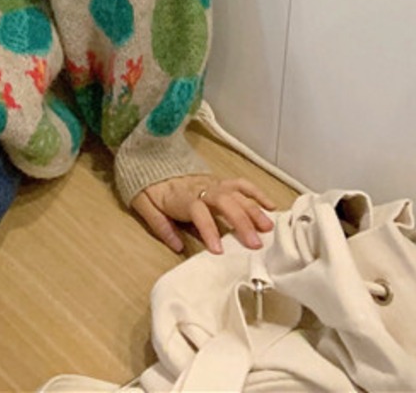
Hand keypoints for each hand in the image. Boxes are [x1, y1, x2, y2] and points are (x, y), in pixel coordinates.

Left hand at [132, 173, 275, 254]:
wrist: (150, 164)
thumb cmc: (152, 191)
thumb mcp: (145, 207)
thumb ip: (160, 226)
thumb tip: (177, 246)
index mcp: (183, 197)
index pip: (199, 212)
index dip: (209, 230)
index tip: (218, 251)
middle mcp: (202, 188)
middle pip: (225, 201)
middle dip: (242, 222)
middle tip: (256, 244)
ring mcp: (214, 183)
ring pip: (237, 193)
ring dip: (254, 210)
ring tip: (268, 229)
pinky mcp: (221, 182)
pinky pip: (241, 184)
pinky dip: (257, 193)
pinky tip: (271, 207)